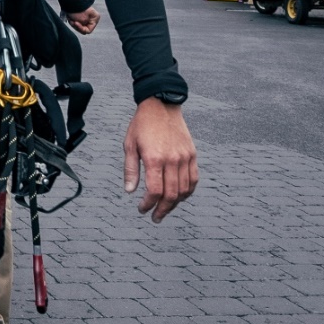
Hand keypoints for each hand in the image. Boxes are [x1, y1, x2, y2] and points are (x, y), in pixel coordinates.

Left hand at [64, 5, 99, 34]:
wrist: (72, 0)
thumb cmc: (78, 9)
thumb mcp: (82, 19)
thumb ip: (84, 27)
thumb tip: (83, 30)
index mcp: (95, 18)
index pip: (88, 30)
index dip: (81, 29)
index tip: (76, 23)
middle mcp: (91, 19)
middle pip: (83, 29)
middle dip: (76, 26)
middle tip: (72, 21)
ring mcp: (85, 18)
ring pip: (78, 27)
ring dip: (73, 24)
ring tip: (70, 18)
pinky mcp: (80, 17)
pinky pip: (76, 23)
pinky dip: (72, 21)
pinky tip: (69, 18)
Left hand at [124, 98, 197, 221]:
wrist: (162, 105)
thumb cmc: (142, 124)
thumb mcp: (129, 145)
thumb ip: (130, 170)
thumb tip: (130, 191)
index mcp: (154, 158)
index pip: (155, 190)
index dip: (148, 204)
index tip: (142, 209)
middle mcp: (172, 160)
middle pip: (171, 194)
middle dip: (162, 210)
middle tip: (155, 218)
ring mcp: (185, 157)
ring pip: (184, 190)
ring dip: (175, 204)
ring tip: (165, 210)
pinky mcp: (192, 154)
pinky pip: (194, 179)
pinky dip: (188, 192)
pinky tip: (179, 197)